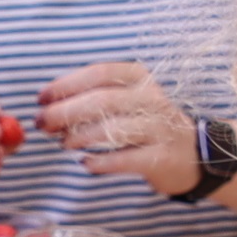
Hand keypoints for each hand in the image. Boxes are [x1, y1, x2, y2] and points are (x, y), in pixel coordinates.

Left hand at [40, 61, 195, 198]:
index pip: (98, 74)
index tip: (41, 98)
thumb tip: (48, 104)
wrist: (195, 155)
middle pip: (101, 101)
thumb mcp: (126, 100)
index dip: (65, 85)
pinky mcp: (161, 157)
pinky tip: (86, 163)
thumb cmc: (147, 124)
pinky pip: (123, 159)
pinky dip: (99, 162)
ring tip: (64, 144)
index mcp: (139, 78)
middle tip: (42, 124)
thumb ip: (92, 97)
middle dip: (64, 113)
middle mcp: (151, 99)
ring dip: (80, 137)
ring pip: (112, 129)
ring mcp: (158, 128)